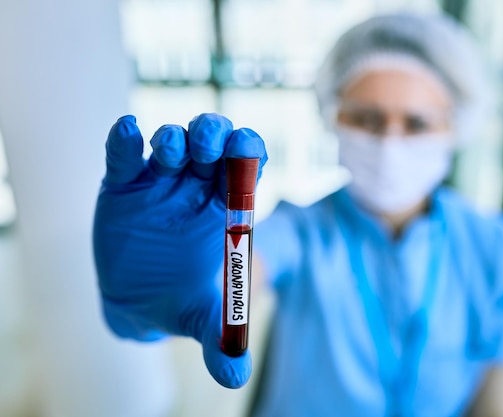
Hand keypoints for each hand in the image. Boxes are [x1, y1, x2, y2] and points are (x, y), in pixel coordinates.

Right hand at [93, 114, 266, 387]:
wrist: (137, 300)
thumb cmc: (182, 298)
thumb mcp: (202, 318)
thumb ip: (222, 338)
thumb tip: (236, 377)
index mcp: (226, 207)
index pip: (247, 166)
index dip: (249, 152)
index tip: (247, 151)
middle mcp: (197, 186)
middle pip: (213, 143)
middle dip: (213, 135)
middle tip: (207, 149)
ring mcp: (159, 181)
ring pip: (171, 142)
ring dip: (173, 140)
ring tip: (171, 153)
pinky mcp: (122, 183)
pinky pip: (124, 154)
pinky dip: (125, 140)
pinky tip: (127, 133)